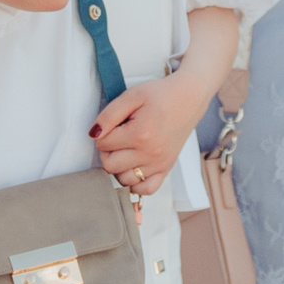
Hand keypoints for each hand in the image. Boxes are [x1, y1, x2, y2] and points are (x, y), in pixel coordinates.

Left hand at [90, 70, 212, 192]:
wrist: (188, 98)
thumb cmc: (161, 95)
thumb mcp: (132, 96)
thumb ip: (109, 115)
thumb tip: (94, 134)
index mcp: (139, 134)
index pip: (103, 144)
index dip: (101, 134)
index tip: (111, 125)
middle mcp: (150, 153)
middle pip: (110, 166)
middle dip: (106, 151)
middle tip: (115, 137)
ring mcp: (159, 163)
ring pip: (124, 180)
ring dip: (119, 167)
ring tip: (125, 150)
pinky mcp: (166, 168)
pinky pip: (146, 189)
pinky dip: (136, 183)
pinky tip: (134, 167)